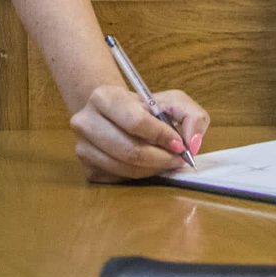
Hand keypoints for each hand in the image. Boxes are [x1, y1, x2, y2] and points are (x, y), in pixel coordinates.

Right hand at [70, 84, 209, 182]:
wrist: (111, 113)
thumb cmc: (143, 107)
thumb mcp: (170, 100)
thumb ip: (191, 115)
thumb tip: (193, 143)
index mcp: (104, 97)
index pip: (135, 122)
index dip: (161, 136)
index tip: (180, 144)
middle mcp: (86, 122)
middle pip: (129, 150)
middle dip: (160, 158)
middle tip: (177, 159)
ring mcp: (83, 148)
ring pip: (125, 168)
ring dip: (152, 169)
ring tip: (166, 161)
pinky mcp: (87, 169)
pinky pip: (119, 179)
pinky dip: (140, 176)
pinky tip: (148, 165)